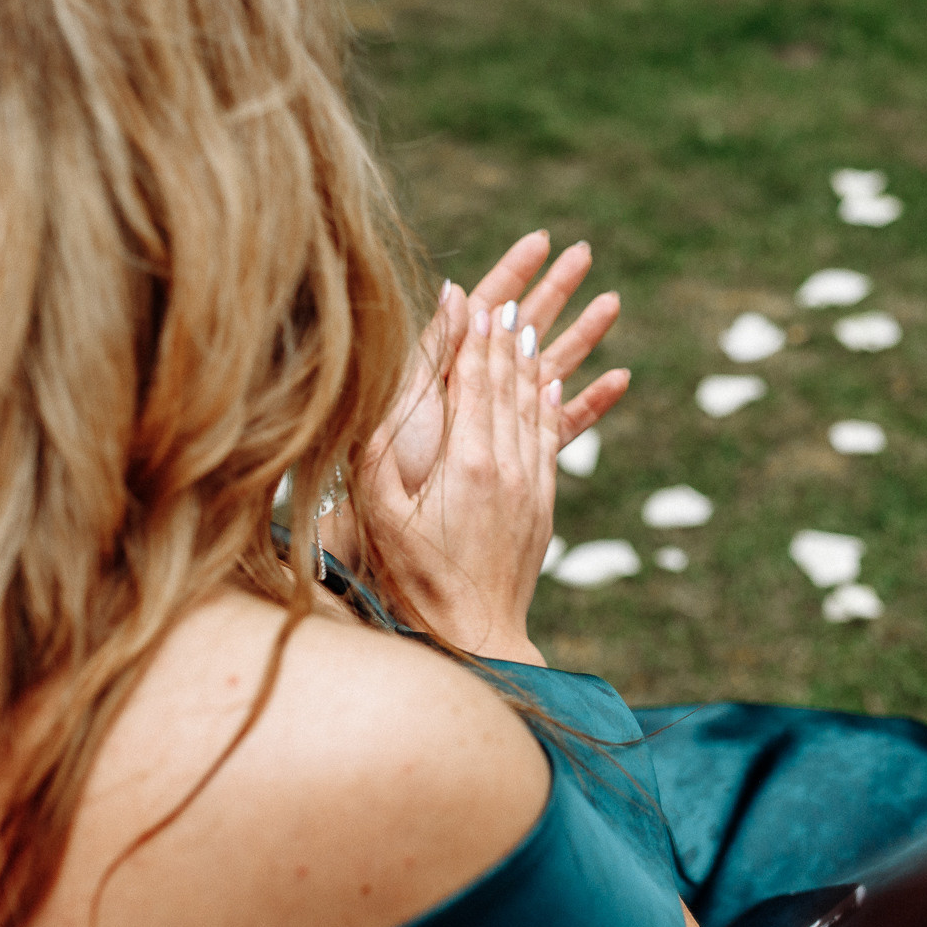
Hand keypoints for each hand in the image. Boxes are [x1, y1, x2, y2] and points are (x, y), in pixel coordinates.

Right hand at [354, 293, 559, 662]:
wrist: (476, 633)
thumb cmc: (416, 576)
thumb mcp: (383, 513)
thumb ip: (377, 454)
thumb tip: (374, 401)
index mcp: (466, 461)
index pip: (472, 380)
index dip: (471, 335)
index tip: (471, 296)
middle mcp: (507, 464)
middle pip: (509, 382)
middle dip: (508, 332)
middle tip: (508, 294)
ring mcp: (531, 482)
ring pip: (535, 404)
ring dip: (533, 359)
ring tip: (531, 323)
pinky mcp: (544, 502)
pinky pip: (552, 436)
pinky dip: (551, 401)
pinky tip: (552, 382)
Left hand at [382, 230, 629, 494]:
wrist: (394, 546)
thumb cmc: (391, 478)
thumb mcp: (408, 403)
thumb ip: (436, 349)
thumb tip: (456, 289)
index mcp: (444, 373)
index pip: (485, 309)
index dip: (513, 272)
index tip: (541, 239)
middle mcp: (473, 394)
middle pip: (523, 329)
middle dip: (555, 289)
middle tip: (585, 251)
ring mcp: (499, 427)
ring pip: (549, 367)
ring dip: (582, 334)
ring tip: (613, 301)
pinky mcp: (520, 463)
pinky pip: (563, 424)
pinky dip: (592, 401)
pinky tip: (620, 378)